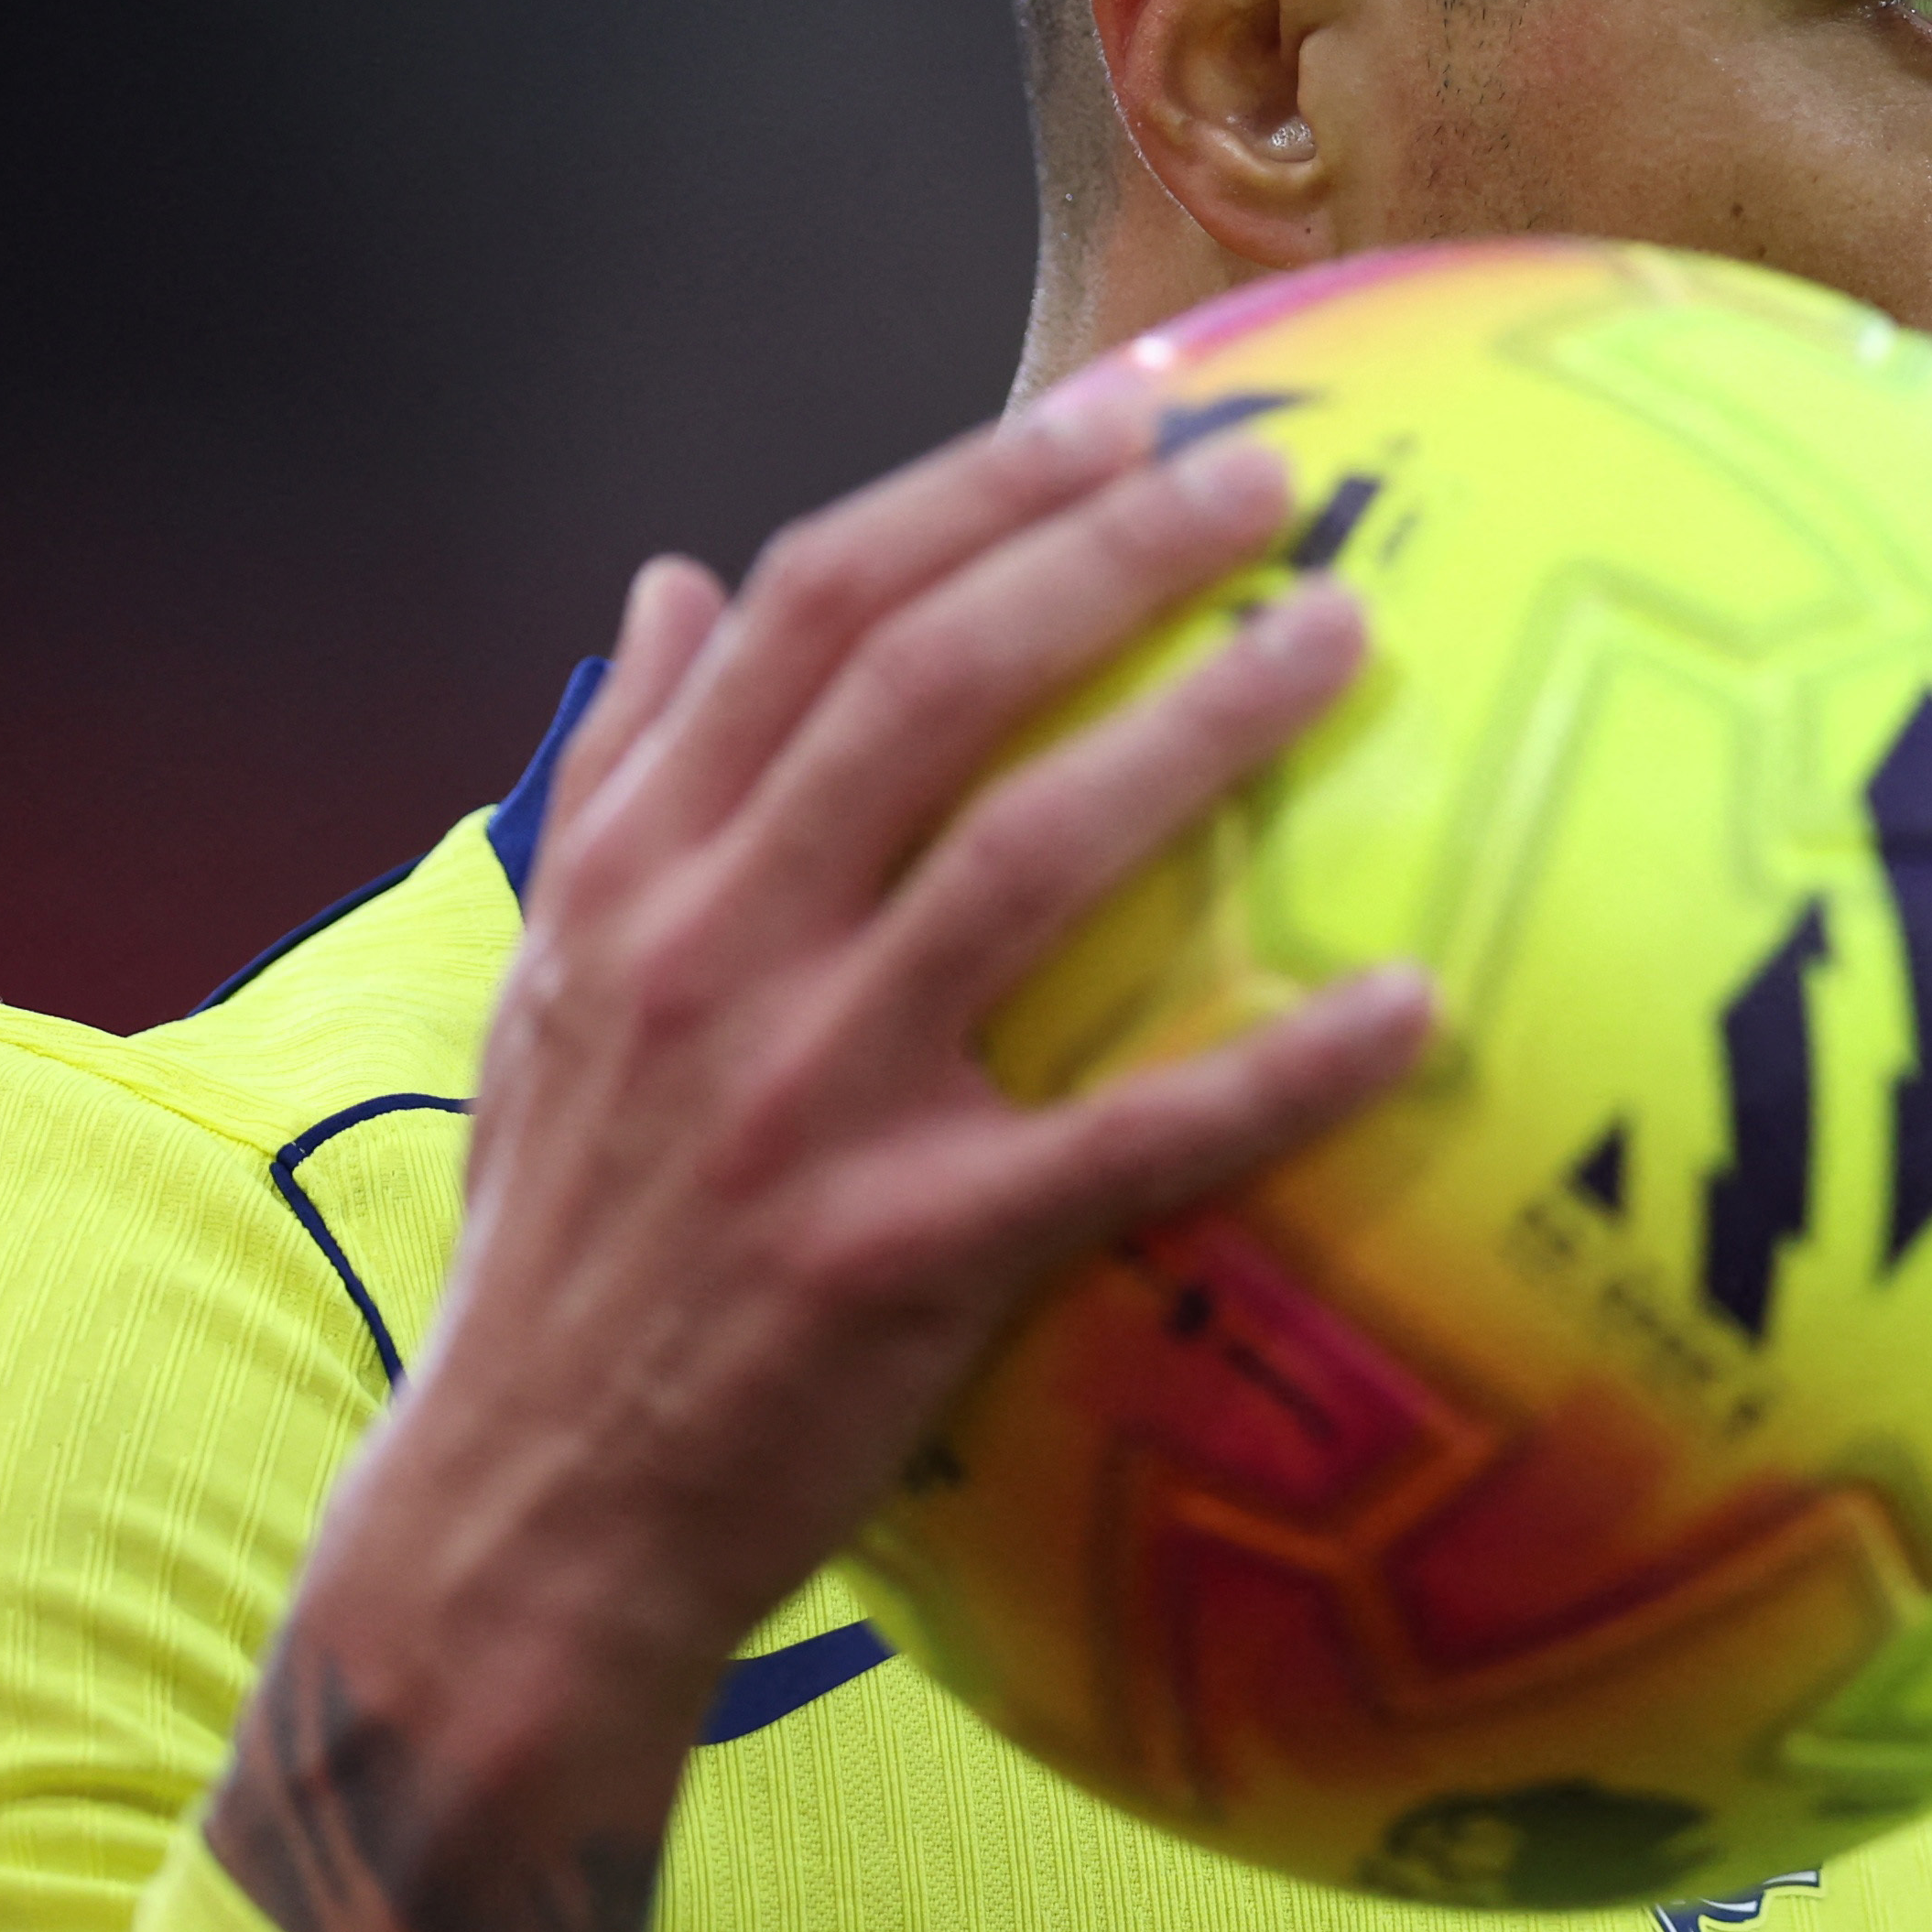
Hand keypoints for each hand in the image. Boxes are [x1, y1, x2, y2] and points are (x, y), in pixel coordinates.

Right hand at [208, 346, 1433, 1931]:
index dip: (973, 488)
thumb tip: (676, 580)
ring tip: (1343, 638)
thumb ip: (620, 780)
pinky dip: (1276, 1070)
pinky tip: (1414, 1007)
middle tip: (1270, 475)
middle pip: (924, 683)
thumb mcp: (544, 988)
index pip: (810, 609)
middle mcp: (710, 953)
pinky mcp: (903, 1254)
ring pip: (1024, 859)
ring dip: (1196, 732)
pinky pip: (1127, 1139)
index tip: (1119, 410)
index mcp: (636, 872)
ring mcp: (807, 1100)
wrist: (518, 1522)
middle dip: (1103, 551)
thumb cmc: (565, 1244)